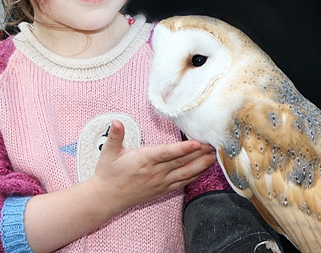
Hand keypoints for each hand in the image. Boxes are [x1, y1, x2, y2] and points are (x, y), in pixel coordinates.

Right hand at [88, 119, 216, 214]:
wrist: (107, 197)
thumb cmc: (108, 173)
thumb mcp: (108, 151)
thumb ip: (115, 136)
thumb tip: (116, 122)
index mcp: (143, 160)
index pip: (167, 153)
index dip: (183, 148)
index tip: (197, 143)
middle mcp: (154, 172)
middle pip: (181, 162)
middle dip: (199, 154)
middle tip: (214, 145)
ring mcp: (160, 182)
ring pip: (185, 174)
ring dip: (201, 165)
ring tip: (214, 156)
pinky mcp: (162, 189)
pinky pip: (182, 183)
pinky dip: (195, 176)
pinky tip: (204, 169)